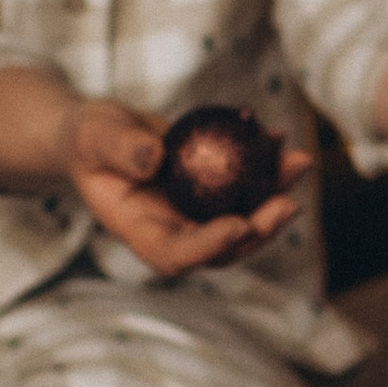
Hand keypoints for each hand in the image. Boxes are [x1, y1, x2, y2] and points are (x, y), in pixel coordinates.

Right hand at [68, 103, 311, 280]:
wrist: (101, 133)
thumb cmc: (88, 137)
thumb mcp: (94, 135)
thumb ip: (119, 148)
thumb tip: (154, 158)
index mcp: (140, 230)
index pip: (175, 254)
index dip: (209, 246)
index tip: (237, 225)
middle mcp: (173, 230)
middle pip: (223, 247)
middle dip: (260, 230)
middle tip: (288, 203)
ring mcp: (194, 213)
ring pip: (243, 219)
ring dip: (274, 197)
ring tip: (299, 163)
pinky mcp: (210, 192)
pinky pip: (243, 186)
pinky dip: (265, 166)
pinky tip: (279, 137)